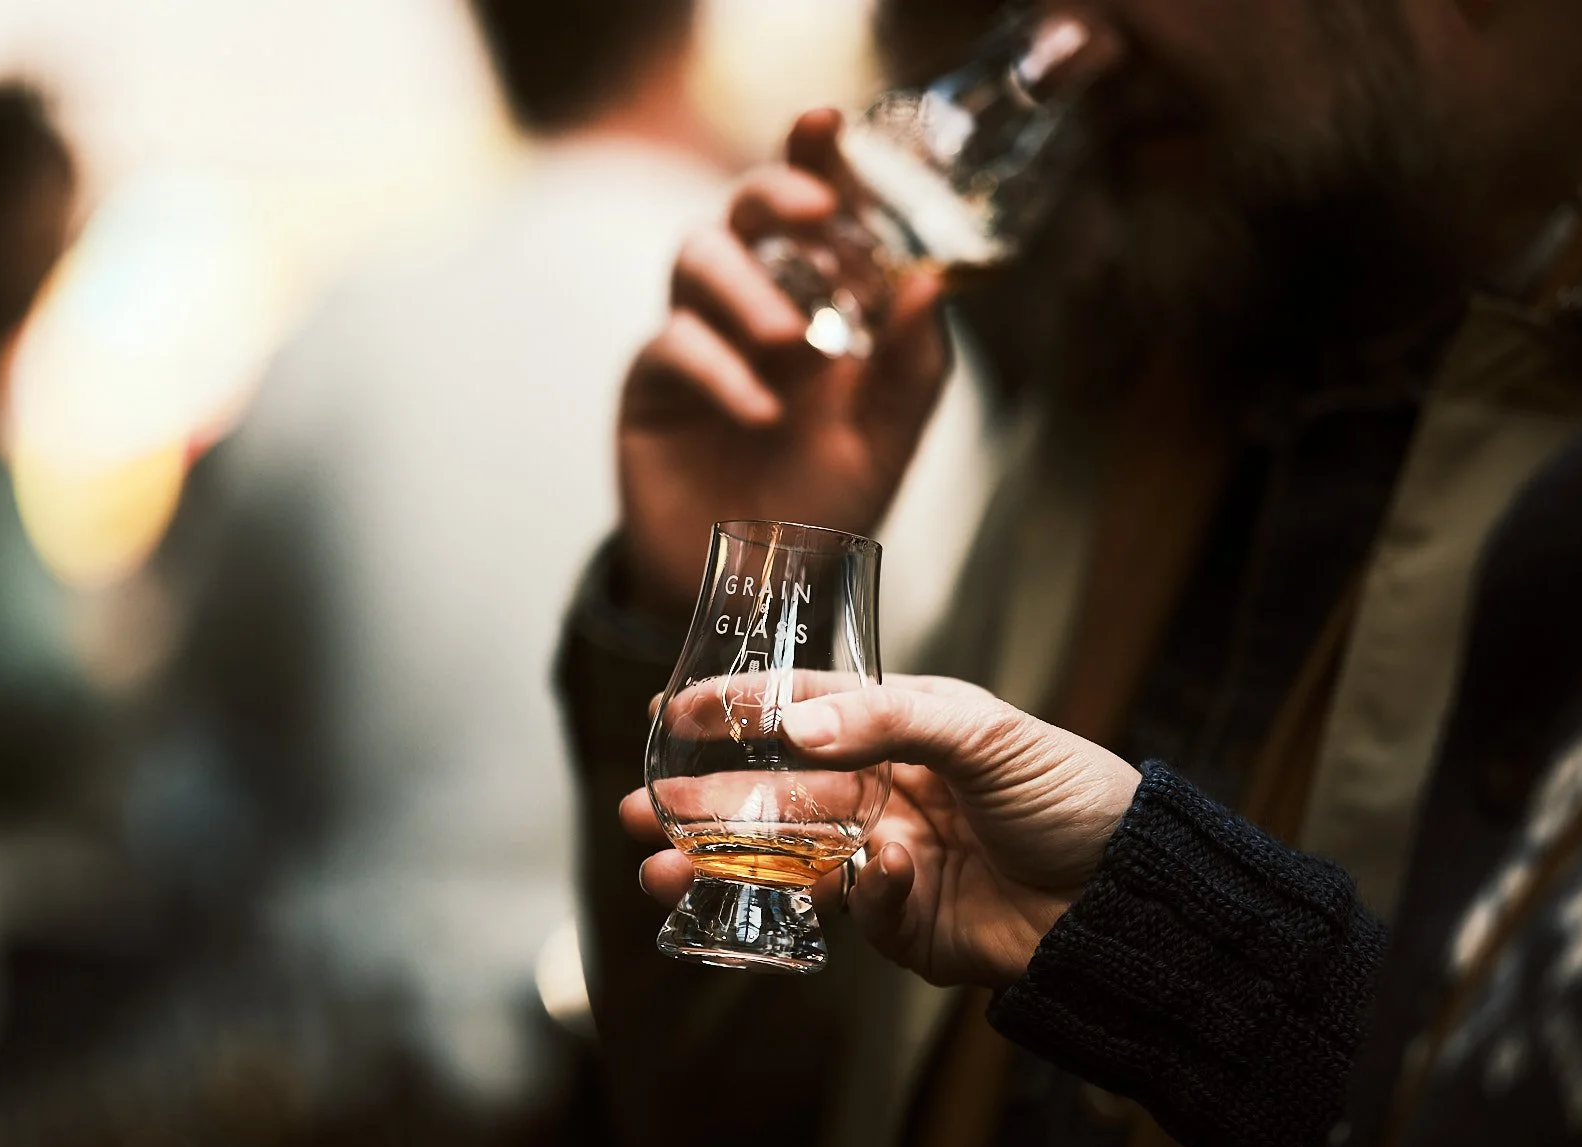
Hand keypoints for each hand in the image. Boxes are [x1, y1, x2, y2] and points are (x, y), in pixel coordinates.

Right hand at [616, 110, 951, 617]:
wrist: (756, 589)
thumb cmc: (823, 507)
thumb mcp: (887, 442)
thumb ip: (912, 366)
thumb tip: (929, 281)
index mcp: (819, 301)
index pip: (815, 211)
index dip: (816, 159)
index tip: (827, 122)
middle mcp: (755, 304)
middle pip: (744, 209)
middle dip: (777, 195)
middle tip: (817, 214)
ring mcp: (699, 339)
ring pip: (696, 259)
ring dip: (746, 284)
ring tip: (789, 337)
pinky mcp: (653, 386)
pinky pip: (673, 347)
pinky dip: (719, 369)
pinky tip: (759, 410)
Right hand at [624, 676, 1141, 988]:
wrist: (1130, 894)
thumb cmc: (1069, 792)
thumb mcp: (983, 729)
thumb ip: (886, 719)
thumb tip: (792, 729)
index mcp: (901, 734)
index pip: (800, 717)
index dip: (736, 713)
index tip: (670, 714)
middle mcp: (884, 797)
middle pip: (774, 799)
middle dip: (703, 805)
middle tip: (641, 810)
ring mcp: (890, 864)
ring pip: (788, 866)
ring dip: (725, 866)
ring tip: (663, 870)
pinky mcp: (906, 928)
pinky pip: (858, 913)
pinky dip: (863, 895)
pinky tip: (886, 872)